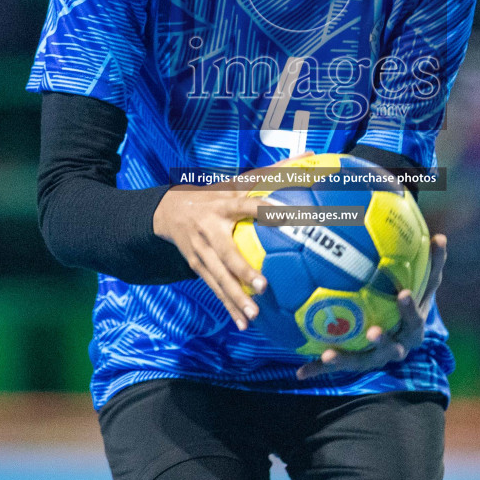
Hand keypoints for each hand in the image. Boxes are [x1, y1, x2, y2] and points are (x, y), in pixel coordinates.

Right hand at [153, 153, 309, 330]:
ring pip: (218, 276)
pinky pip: (215, 288)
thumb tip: (312, 155)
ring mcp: (200, 250)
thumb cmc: (213, 194)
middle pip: (226, 252)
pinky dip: (229, 306)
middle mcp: (209, 228)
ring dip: (235, 298)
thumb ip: (274, 172)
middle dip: (242, 270)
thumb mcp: (237, 181)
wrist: (167, 211)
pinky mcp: (196, 266)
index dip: (266, 209)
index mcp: (222, 204)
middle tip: (263, 287)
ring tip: (252, 316)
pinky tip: (243, 324)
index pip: (246, 205)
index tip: (287, 217)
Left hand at [296, 233, 447, 379]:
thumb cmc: (412, 303)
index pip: (415, 320)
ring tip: (329, 355)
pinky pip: (335, 367)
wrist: (402, 337)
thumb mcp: (424, 287)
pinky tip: (299, 372)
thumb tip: (441, 237)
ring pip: (360, 362)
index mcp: (412, 330)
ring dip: (345, 360)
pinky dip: (317, 369)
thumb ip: (433, 265)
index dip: (409, 309)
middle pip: (391, 348)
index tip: (403, 293)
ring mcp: (375, 359)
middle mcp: (396, 348)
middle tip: (372, 331)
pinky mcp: (355, 364)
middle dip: (382, 341)